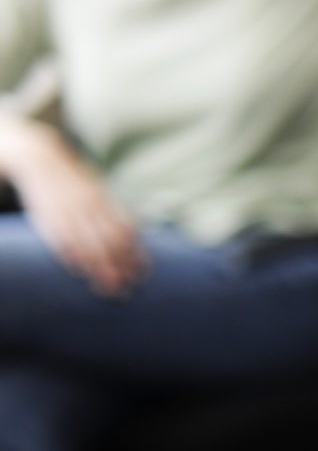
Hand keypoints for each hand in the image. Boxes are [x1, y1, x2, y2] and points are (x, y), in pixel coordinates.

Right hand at [19, 146, 144, 296]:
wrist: (42, 161)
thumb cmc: (77, 182)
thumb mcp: (100, 191)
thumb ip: (117, 213)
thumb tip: (142, 234)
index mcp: (104, 201)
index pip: (126, 232)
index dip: (135, 255)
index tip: (141, 274)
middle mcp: (88, 208)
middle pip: (108, 244)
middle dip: (119, 269)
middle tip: (127, 289)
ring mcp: (67, 214)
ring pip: (86, 248)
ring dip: (98, 272)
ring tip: (107, 290)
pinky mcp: (48, 220)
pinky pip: (62, 244)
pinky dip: (73, 261)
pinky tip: (82, 274)